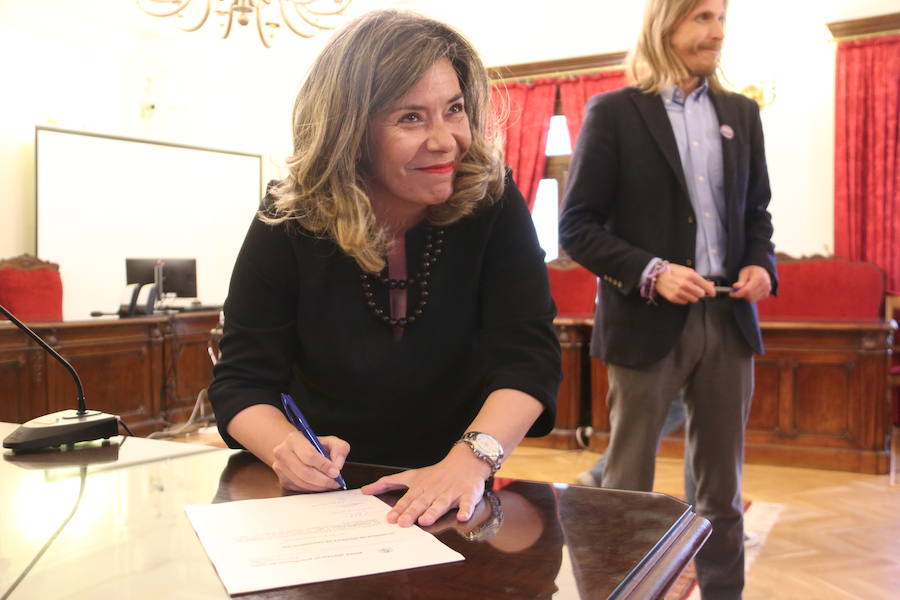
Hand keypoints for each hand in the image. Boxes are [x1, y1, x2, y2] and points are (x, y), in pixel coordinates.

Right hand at [270, 430, 348, 491]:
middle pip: (305, 472)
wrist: (296, 450)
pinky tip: (320, 484)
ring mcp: (280, 467)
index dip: (324, 466)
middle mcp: (283, 452)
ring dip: (320, 486)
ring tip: (330, 483)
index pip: (309, 455)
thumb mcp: (330, 441)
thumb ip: (339, 449)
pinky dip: (313, 489)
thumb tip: (337, 466)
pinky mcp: (282, 480)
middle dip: (323, 479)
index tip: (336, 472)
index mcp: (294, 439)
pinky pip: (300, 488)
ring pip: (302, 482)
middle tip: (336, 481)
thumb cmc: (314, 445)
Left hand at [360, 444, 490, 526]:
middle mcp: (434, 490)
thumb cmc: (436, 473)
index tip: (390, 518)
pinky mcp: (468, 494)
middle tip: (403, 522)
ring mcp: (451, 492)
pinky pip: (467, 503)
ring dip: (434, 511)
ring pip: (441, 503)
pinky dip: (465, 509)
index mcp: (421, 487)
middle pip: (422, 502)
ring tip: (426, 520)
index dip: (399, 508)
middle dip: (412, 512)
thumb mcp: (411, 476)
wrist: (465, 461)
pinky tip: (462, 516)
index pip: (408, 499)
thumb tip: (365, 490)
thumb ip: (389, 483)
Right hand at [655, 263, 714, 303]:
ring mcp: (679, 292)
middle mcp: (685, 284)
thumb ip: (699, 279)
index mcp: (690, 275)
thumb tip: (710, 284)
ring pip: (693, 299)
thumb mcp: (687, 271)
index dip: (711, 290)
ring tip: (686, 290)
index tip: (712, 293)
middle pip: (701, 294)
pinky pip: (685, 302)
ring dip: (692, 296)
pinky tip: (680, 293)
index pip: (705, 286)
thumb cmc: (672, 271)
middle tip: (695, 289)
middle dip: (699, 292)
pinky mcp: (674, 297)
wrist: (657, 274)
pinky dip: (684, 298)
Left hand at [730, 265, 771, 301]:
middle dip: (741, 294)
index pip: (747, 290)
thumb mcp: (744, 273)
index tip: (730, 294)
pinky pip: (755, 299)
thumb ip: (740, 281)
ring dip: (745, 296)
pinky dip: (750, 297)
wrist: (761, 271)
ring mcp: (767, 290)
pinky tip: (749, 290)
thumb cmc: (751, 271)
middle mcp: (765, 284)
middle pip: (750, 295)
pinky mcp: (766, 294)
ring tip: (743, 288)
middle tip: (735, 291)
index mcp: (759, 277)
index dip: (738, 293)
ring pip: (752, 299)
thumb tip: (735, 287)